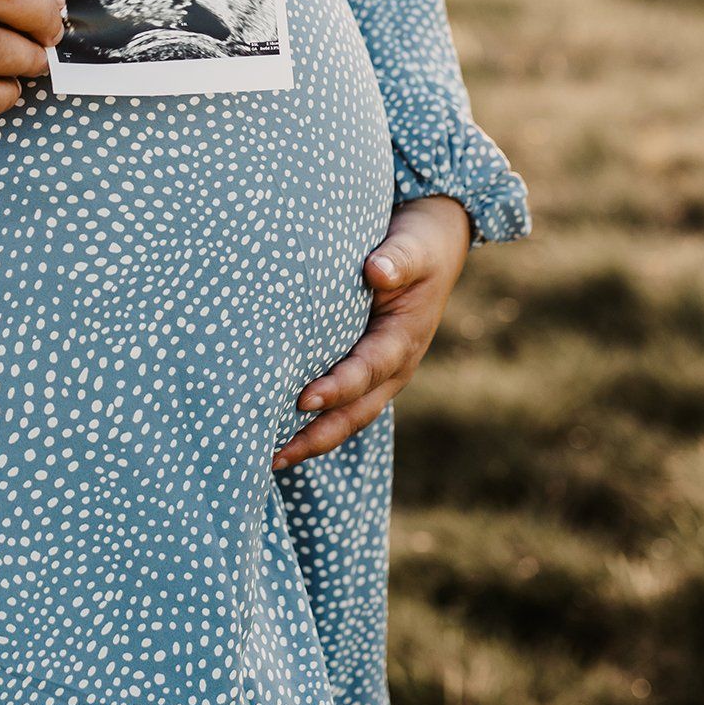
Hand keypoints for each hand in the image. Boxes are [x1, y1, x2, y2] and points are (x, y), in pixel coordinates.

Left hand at [271, 194, 472, 470]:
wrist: (433, 245)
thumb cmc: (417, 245)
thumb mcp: (412, 247)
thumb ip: (396, 259)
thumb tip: (376, 270)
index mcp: (403, 340)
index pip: (367, 370)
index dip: (337, 388)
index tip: (302, 399)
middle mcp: (393, 366)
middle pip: (355, 412)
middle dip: (317, 436)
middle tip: (275, 455)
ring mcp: (380, 373)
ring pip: (347, 416)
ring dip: (311, 438)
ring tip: (270, 459)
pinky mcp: (365, 369)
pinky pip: (340, 402)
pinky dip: (313, 420)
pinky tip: (278, 431)